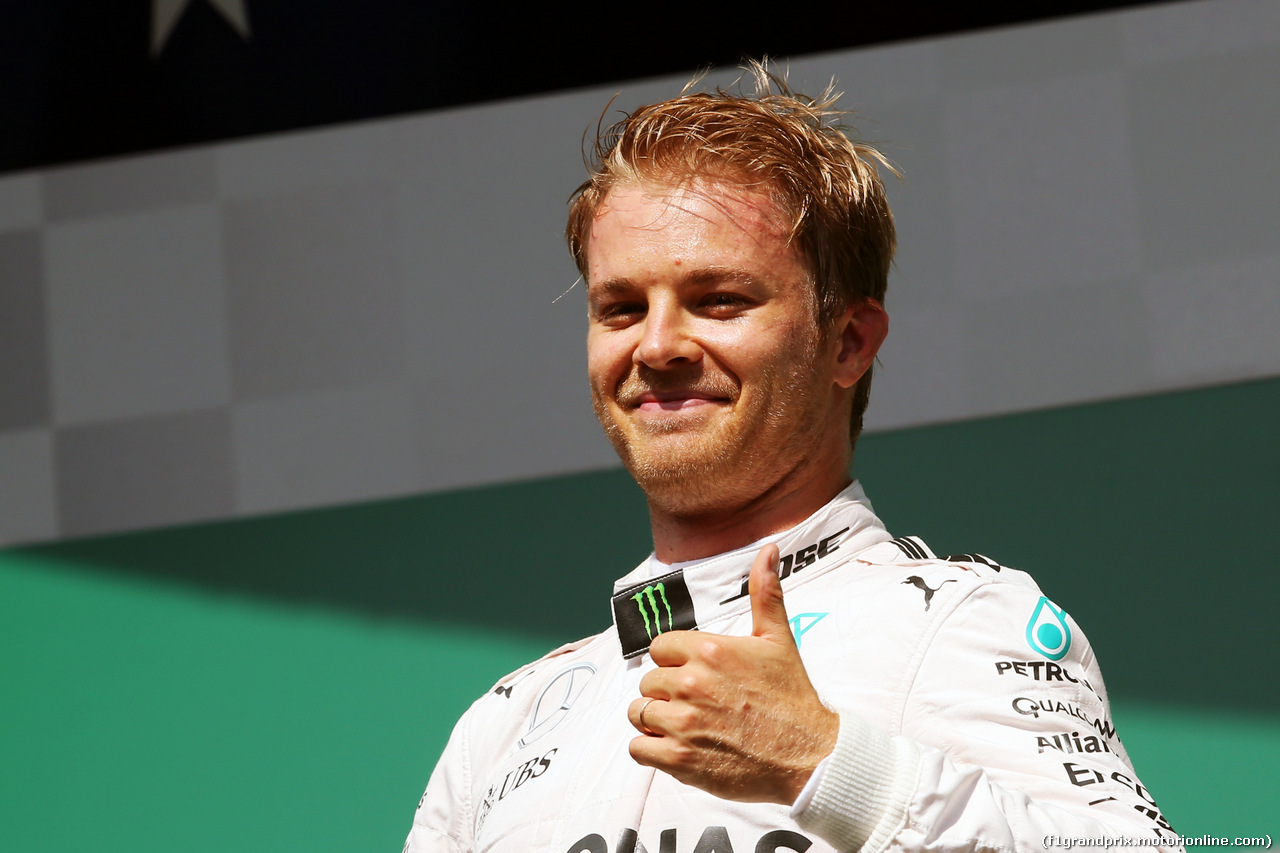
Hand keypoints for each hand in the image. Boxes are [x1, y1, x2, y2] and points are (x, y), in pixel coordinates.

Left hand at [627, 543, 838, 802]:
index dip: (674, 661)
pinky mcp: (679, 759)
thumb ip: (765, 593)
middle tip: (696, 703)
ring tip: (685, 726)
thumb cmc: (792, 698)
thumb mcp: (778, 640)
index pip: (660, 648)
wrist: (809, 757)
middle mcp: (692, 684)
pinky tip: (676, 747)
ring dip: (655, 720)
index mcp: (710, 651)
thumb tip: (768, 549)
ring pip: (639, 713)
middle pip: (648, 681)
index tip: (694, 674)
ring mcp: (684, 723)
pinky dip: (651, 749)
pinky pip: (638, 748)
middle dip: (666, 691)